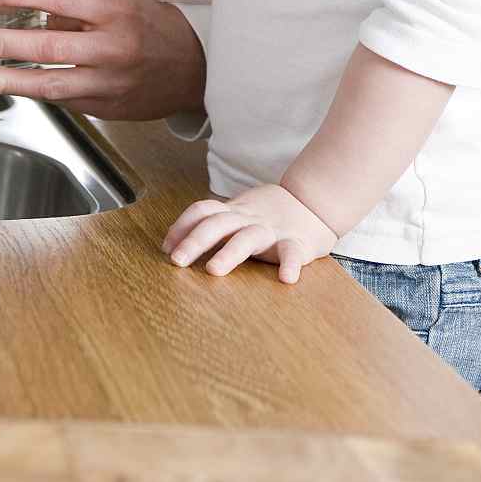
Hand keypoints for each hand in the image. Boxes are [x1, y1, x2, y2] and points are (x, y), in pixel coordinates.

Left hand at [0, 0, 206, 119]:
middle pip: (50, 46)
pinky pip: (62, 101)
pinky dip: (32, 93)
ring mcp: (108, 82)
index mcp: (117, 11)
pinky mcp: (105, 107)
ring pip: (50, 84)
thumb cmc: (158, 27)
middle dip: (4, 43)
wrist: (197, 71)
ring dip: (8, 80)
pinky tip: (7, 86)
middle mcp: (112, 48)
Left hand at [162, 184, 337, 283]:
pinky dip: (290, 265)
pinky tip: (286, 279)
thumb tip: (175, 244)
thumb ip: (214, 224)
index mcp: (234, 212)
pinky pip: (293, 253)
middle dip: (194, 240)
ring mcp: (272, 230)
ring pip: (248, 238)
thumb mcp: (239, 214)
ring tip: (213, 270)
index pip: (203, 211)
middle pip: (217, 224)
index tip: (166, 247)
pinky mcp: (297, 243)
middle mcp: (249, 219)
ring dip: (229, 253)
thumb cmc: (270, 215)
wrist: (315, 202)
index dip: (182, 226)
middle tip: (176, 261)